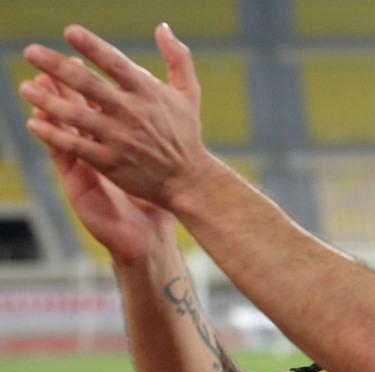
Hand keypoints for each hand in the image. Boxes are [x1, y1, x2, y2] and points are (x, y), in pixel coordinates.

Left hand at [19, 23, 211, 209]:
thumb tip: (162, 28)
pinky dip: (53, 134)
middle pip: (88, 84)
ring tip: (25, 87)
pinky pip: (75, 145)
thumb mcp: (189, 92)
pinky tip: (34, 123)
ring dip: (47, 100)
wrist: (188, 179)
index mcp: (148, 92)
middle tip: (31, 52)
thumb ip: (178, 57)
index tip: (70, 31)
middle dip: (56, 67)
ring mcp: (119, 138)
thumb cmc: (185, 133)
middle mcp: (131, 112)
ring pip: (76, 115)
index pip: (115, 63)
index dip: (92, 46)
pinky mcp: (110, 161)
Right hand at [29, 72, 175, 263]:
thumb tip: (154, 88)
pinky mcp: (81, 182)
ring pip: (65, 130)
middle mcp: (97, 147)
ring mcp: (87, 164)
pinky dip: (51, 139)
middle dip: (62, 88)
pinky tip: (37, 124)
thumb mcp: (162, 152)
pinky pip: (63, 157)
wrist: (157, 229)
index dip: (90, 81)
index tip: (82, 57)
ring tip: (35, 86)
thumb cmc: (158, 189)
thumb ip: (156, 122)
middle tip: (48, 64)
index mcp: (115, 137)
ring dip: (49, 108)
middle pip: (76, 110)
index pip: (98, 103)